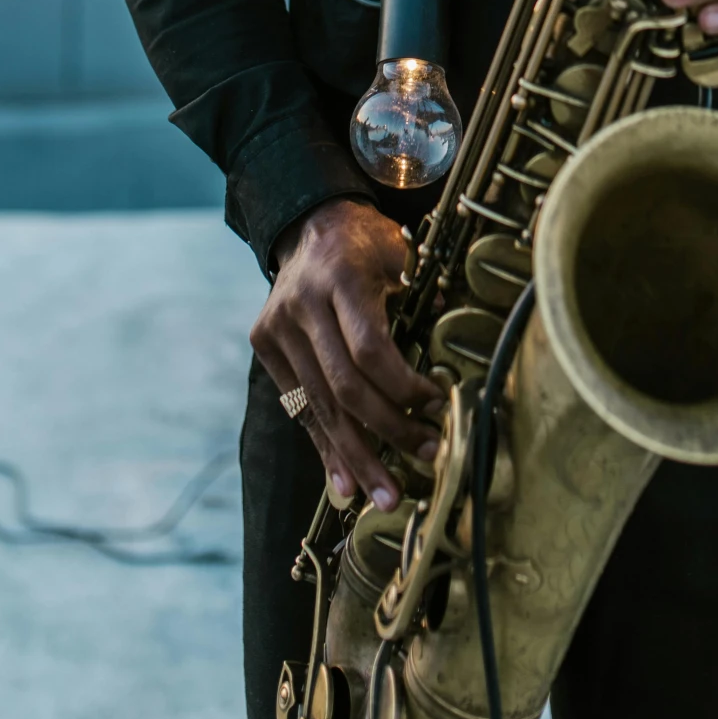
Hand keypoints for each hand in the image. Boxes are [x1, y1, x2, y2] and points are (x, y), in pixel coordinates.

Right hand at [251, 198, 443, 513]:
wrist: (312, 223)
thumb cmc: (369, 244)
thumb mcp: (401, 258)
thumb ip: (421, 304)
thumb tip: (451, 363)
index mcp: (342, 279)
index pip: (371, 351)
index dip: (405, 389)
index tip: (437, 406)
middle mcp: (302, 304)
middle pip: (345, 387)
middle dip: (387, 434)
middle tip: (424, 463)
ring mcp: (278, 327)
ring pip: (321, 406)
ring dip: (357, 456)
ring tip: (386, 495)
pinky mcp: (265, 344)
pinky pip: (301, 406)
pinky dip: (326, 445)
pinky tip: (345, 481)